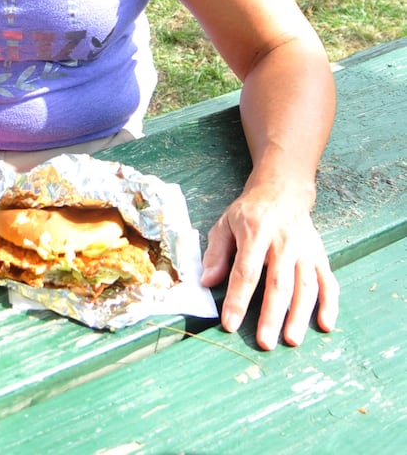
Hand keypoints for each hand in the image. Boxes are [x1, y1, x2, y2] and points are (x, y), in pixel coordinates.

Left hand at [200, 186, 338, 349]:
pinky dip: (330, 305)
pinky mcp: (320, 257)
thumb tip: (206, 281)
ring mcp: (305, 251)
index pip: (246, 272)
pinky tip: (325, 325)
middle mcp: (283, 243)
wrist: (282, 193)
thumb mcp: (224, 224)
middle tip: (265, 342)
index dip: (238, 299)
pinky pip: (328, 283)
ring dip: (300, 315)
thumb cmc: (249, 213)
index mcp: (255, 234)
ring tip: (291, 340)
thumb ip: (216, 253)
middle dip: (272, 315)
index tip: (230, 323)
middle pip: (279, 284)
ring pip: (305, 287)